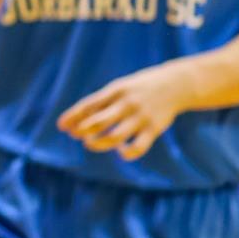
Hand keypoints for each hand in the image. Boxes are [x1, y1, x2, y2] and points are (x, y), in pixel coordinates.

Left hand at [58, 67, 190, 160]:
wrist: (176, 84)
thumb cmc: (140, 88)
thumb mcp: (120, 88)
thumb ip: (101, 102)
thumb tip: (76, 120)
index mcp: (115, 90)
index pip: (89, 104)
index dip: (73, 116)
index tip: (61, 126)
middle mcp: (126, 104)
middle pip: (98, 122)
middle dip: (83, 131)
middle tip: (76, 135)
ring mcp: (140, 117)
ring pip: (114, 137)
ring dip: (99, 143)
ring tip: (91, 144)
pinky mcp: (153, 129)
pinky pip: (137, 147)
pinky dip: (126, 153)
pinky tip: (120, 151)